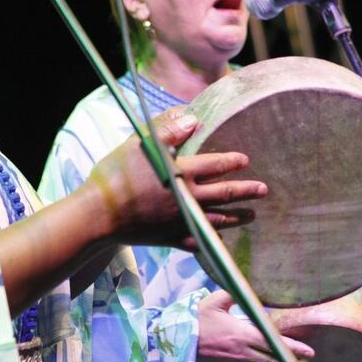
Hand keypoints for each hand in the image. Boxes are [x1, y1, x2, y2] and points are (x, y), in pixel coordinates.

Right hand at [87, 108, 265, 246]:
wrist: (98, 215)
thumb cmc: (115, 175)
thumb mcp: (139, 143)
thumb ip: (168, 130)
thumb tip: (193, 119)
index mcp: (182, 172)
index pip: (216, 164)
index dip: (232, 162)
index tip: (245, 160)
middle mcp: (188, 198)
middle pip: (226, 193)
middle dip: (247, 191)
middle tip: (264, 190)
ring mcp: (181, 221)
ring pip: (218, 219)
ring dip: (238, 217)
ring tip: (252, 216)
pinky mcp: (171, 239)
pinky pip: (198, 242)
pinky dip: (212, 242)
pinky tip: (220, 242)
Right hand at [196, 290, 316, 361]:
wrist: (180, 339)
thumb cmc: (198, 318)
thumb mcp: (217, 300)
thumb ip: (236, 294)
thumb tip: (249, 286)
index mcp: (244, 334)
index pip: (275, 343)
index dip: (294, 348)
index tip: (310, 352)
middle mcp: (245, 352)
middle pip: (276, 361)